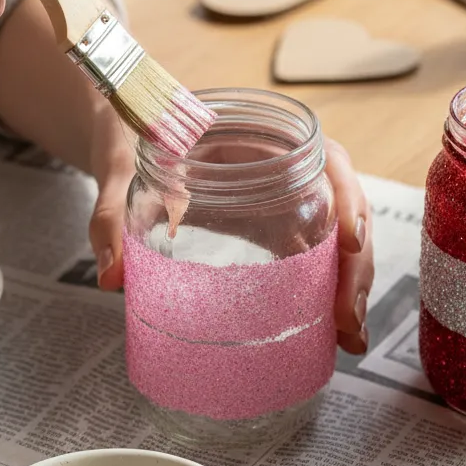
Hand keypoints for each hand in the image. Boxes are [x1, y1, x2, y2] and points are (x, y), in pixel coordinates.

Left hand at [88, 132, 374, 355]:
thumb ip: (112, 216)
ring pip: (336, 235)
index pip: (326, 159)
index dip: (347, 198)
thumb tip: (111, 279)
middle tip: (347, 320)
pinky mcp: (272, 223)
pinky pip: (313, 252)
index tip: (350, 240)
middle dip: (354, 265)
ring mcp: (282, 196)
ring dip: (348, 284)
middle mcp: (283, 164)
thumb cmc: (129, 135)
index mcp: (258, 135)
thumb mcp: (119, 169)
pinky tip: (331, 329)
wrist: (122, 128)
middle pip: (343, 209)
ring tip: (349, 337)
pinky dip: (326, 288)